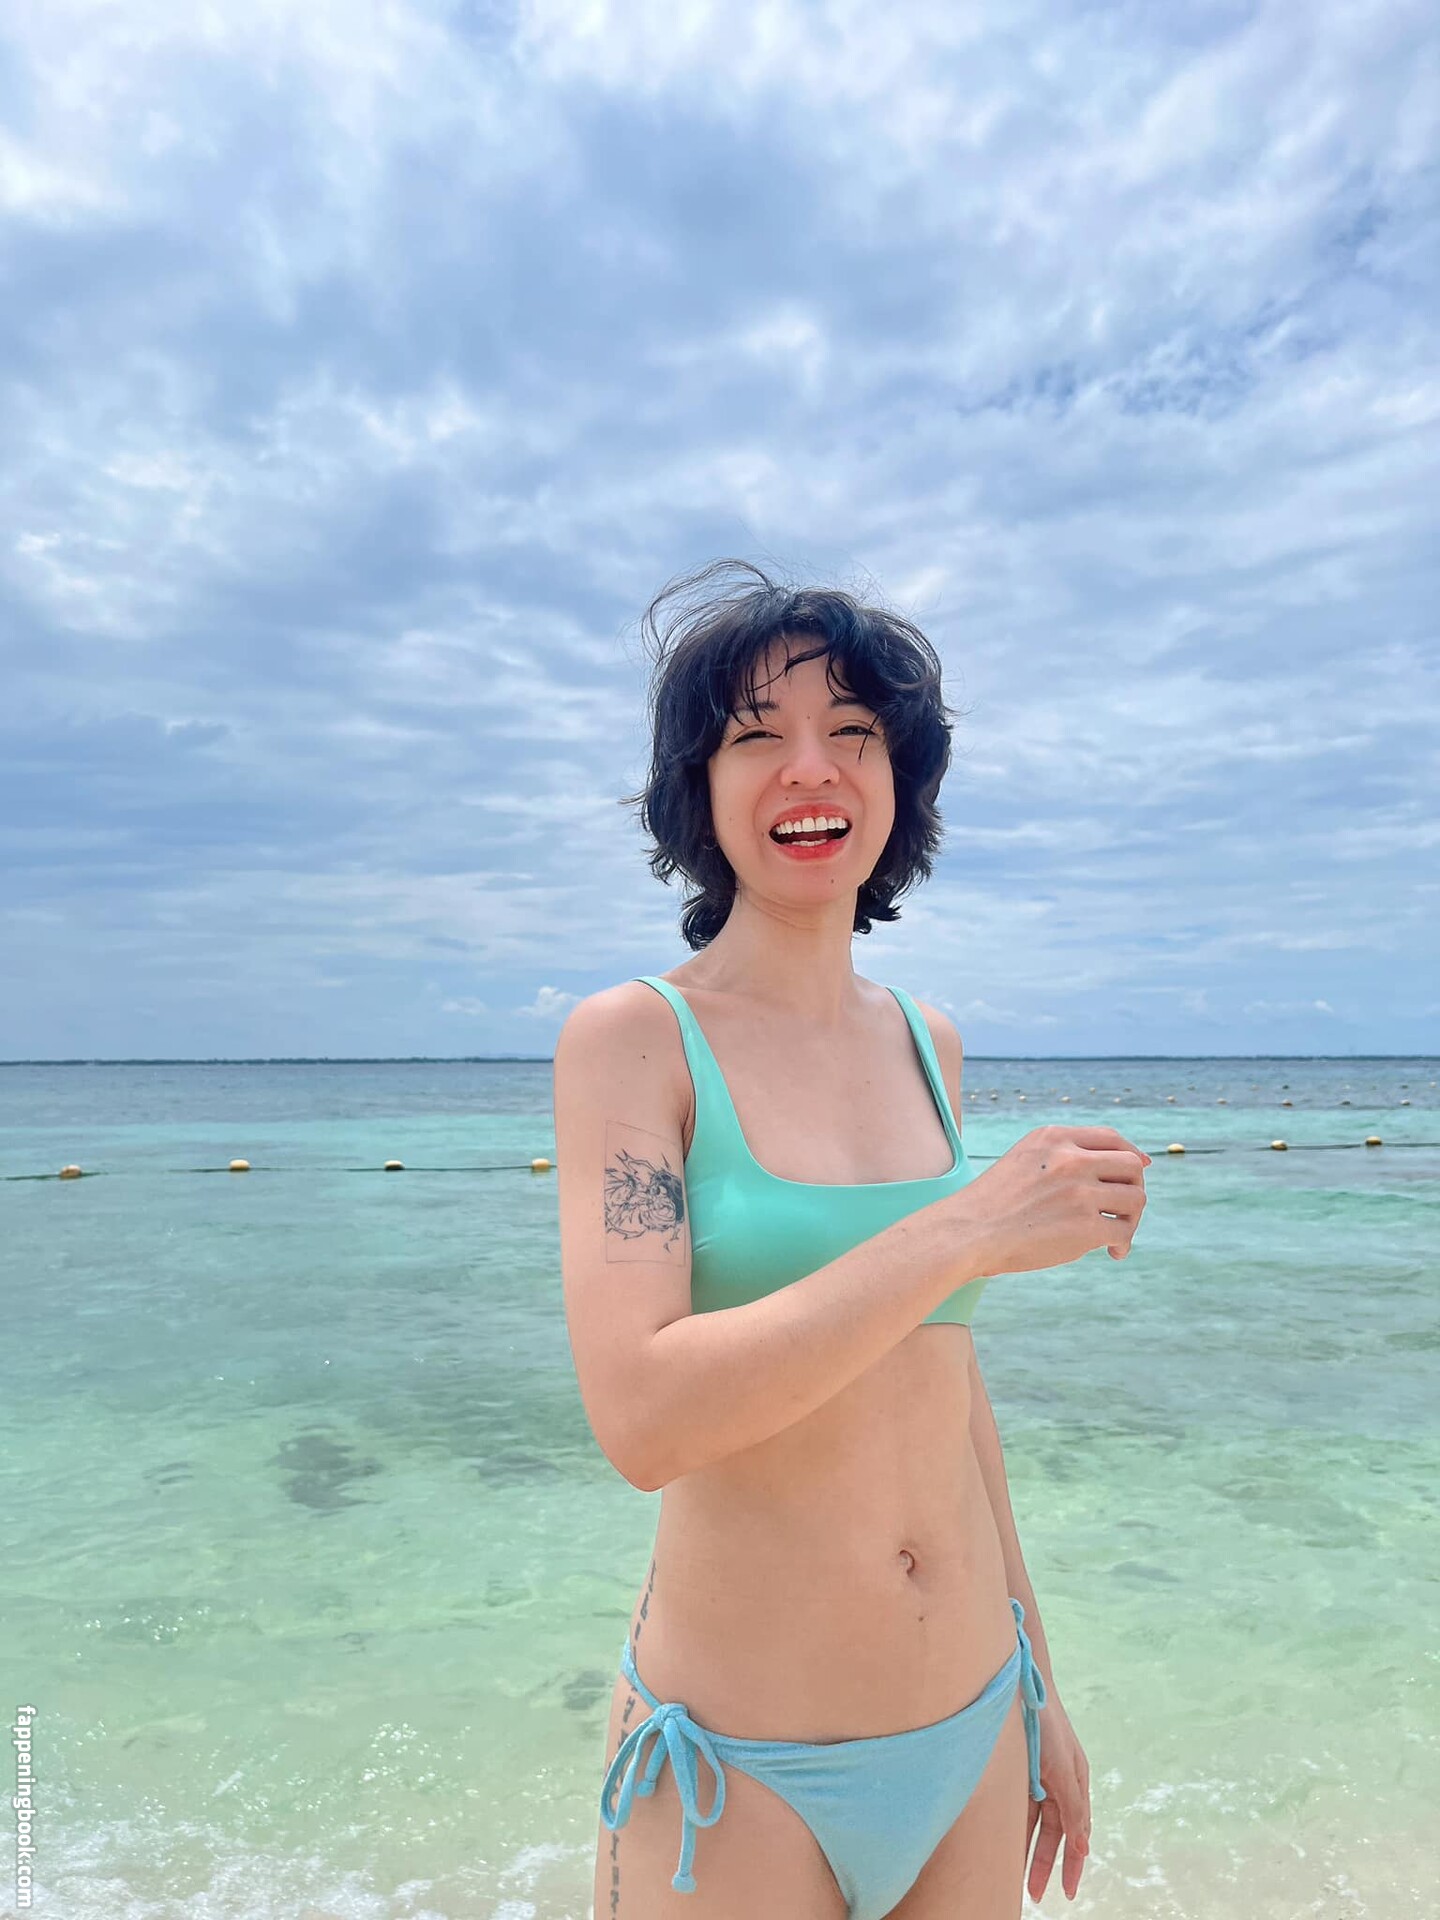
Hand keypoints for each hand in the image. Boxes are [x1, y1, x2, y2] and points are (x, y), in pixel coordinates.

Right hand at [961, 1125, 1151, 1276]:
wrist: (967, 1232)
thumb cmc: (993, 1203)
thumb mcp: (1024, 1159)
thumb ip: (1062, 1156)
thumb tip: (1111, 1169)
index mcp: (1054, 1138)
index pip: (1111, 1138)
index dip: (1131, 1153)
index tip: (1141, 1167)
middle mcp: (1071, 1159)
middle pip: (1131, 1166)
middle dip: (1134, 1187)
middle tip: (1124, 1210)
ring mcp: (1080, 1192)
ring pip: (1136, 1198)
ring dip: (1132, 1218)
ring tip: (1116, 1234)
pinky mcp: (1085, 1226)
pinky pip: (1124, 1231)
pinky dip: (1123, 1243)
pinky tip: (1112, 1252)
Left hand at [1026, 1690, 1090, 1902]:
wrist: (1022, 1686)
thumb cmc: (1048, 1726)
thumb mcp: (1064, 1770)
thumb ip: (1073, 1810)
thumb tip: (1084, 1848)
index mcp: (1077, 1784)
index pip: (1076, 1834)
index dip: (1072, 1864)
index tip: (1067, 1893)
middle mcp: (1058, 1783)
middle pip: (1053, 1833)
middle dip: (1044, 1864)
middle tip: (1033, 1894)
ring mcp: (1037, 1776)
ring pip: (1033, 1823)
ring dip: (1026, 1848)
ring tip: (1015, 1877)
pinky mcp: (1017, 1770)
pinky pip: (1017, 1806)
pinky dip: (1013, 1825)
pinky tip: (1003, 1841)